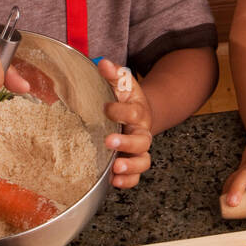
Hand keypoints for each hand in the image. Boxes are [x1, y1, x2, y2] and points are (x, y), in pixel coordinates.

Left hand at [96, 58, 152, 187]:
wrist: (137, 116)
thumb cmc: (125, 100)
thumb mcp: (121, 85)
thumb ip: (112, 74)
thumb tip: (102, 63)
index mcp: (139, 112)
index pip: (134, 112)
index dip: (120, 111)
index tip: (106, 108)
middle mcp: (141, 132)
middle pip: (141, 140)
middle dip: (126, 142)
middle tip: (109, 141)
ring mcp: (138, 150)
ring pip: (143, 160)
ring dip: (130, 165)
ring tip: (116, 168)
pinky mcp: (132, 163)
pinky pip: (136, 177)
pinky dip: (128, 181)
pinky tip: (114, 182)